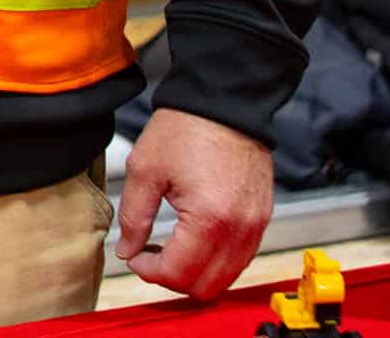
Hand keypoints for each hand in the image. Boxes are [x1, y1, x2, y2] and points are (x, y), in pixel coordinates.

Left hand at [115, 108, 274, 296]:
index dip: (149, 271)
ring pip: (225, 278)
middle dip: (172, 278)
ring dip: (195, 273)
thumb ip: (134, 216)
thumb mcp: (145, 169)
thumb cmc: (187, 127)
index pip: (178, 274)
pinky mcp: (262, 219)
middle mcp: (239, 229)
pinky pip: (240, 258)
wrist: (224, 101)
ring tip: (170, 247)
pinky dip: (216, 260)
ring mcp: (255, 226)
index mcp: (209, 218)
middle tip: (150, 256)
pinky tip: (194, 240)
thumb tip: (127, 249)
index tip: (134, 256)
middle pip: (205, 287)